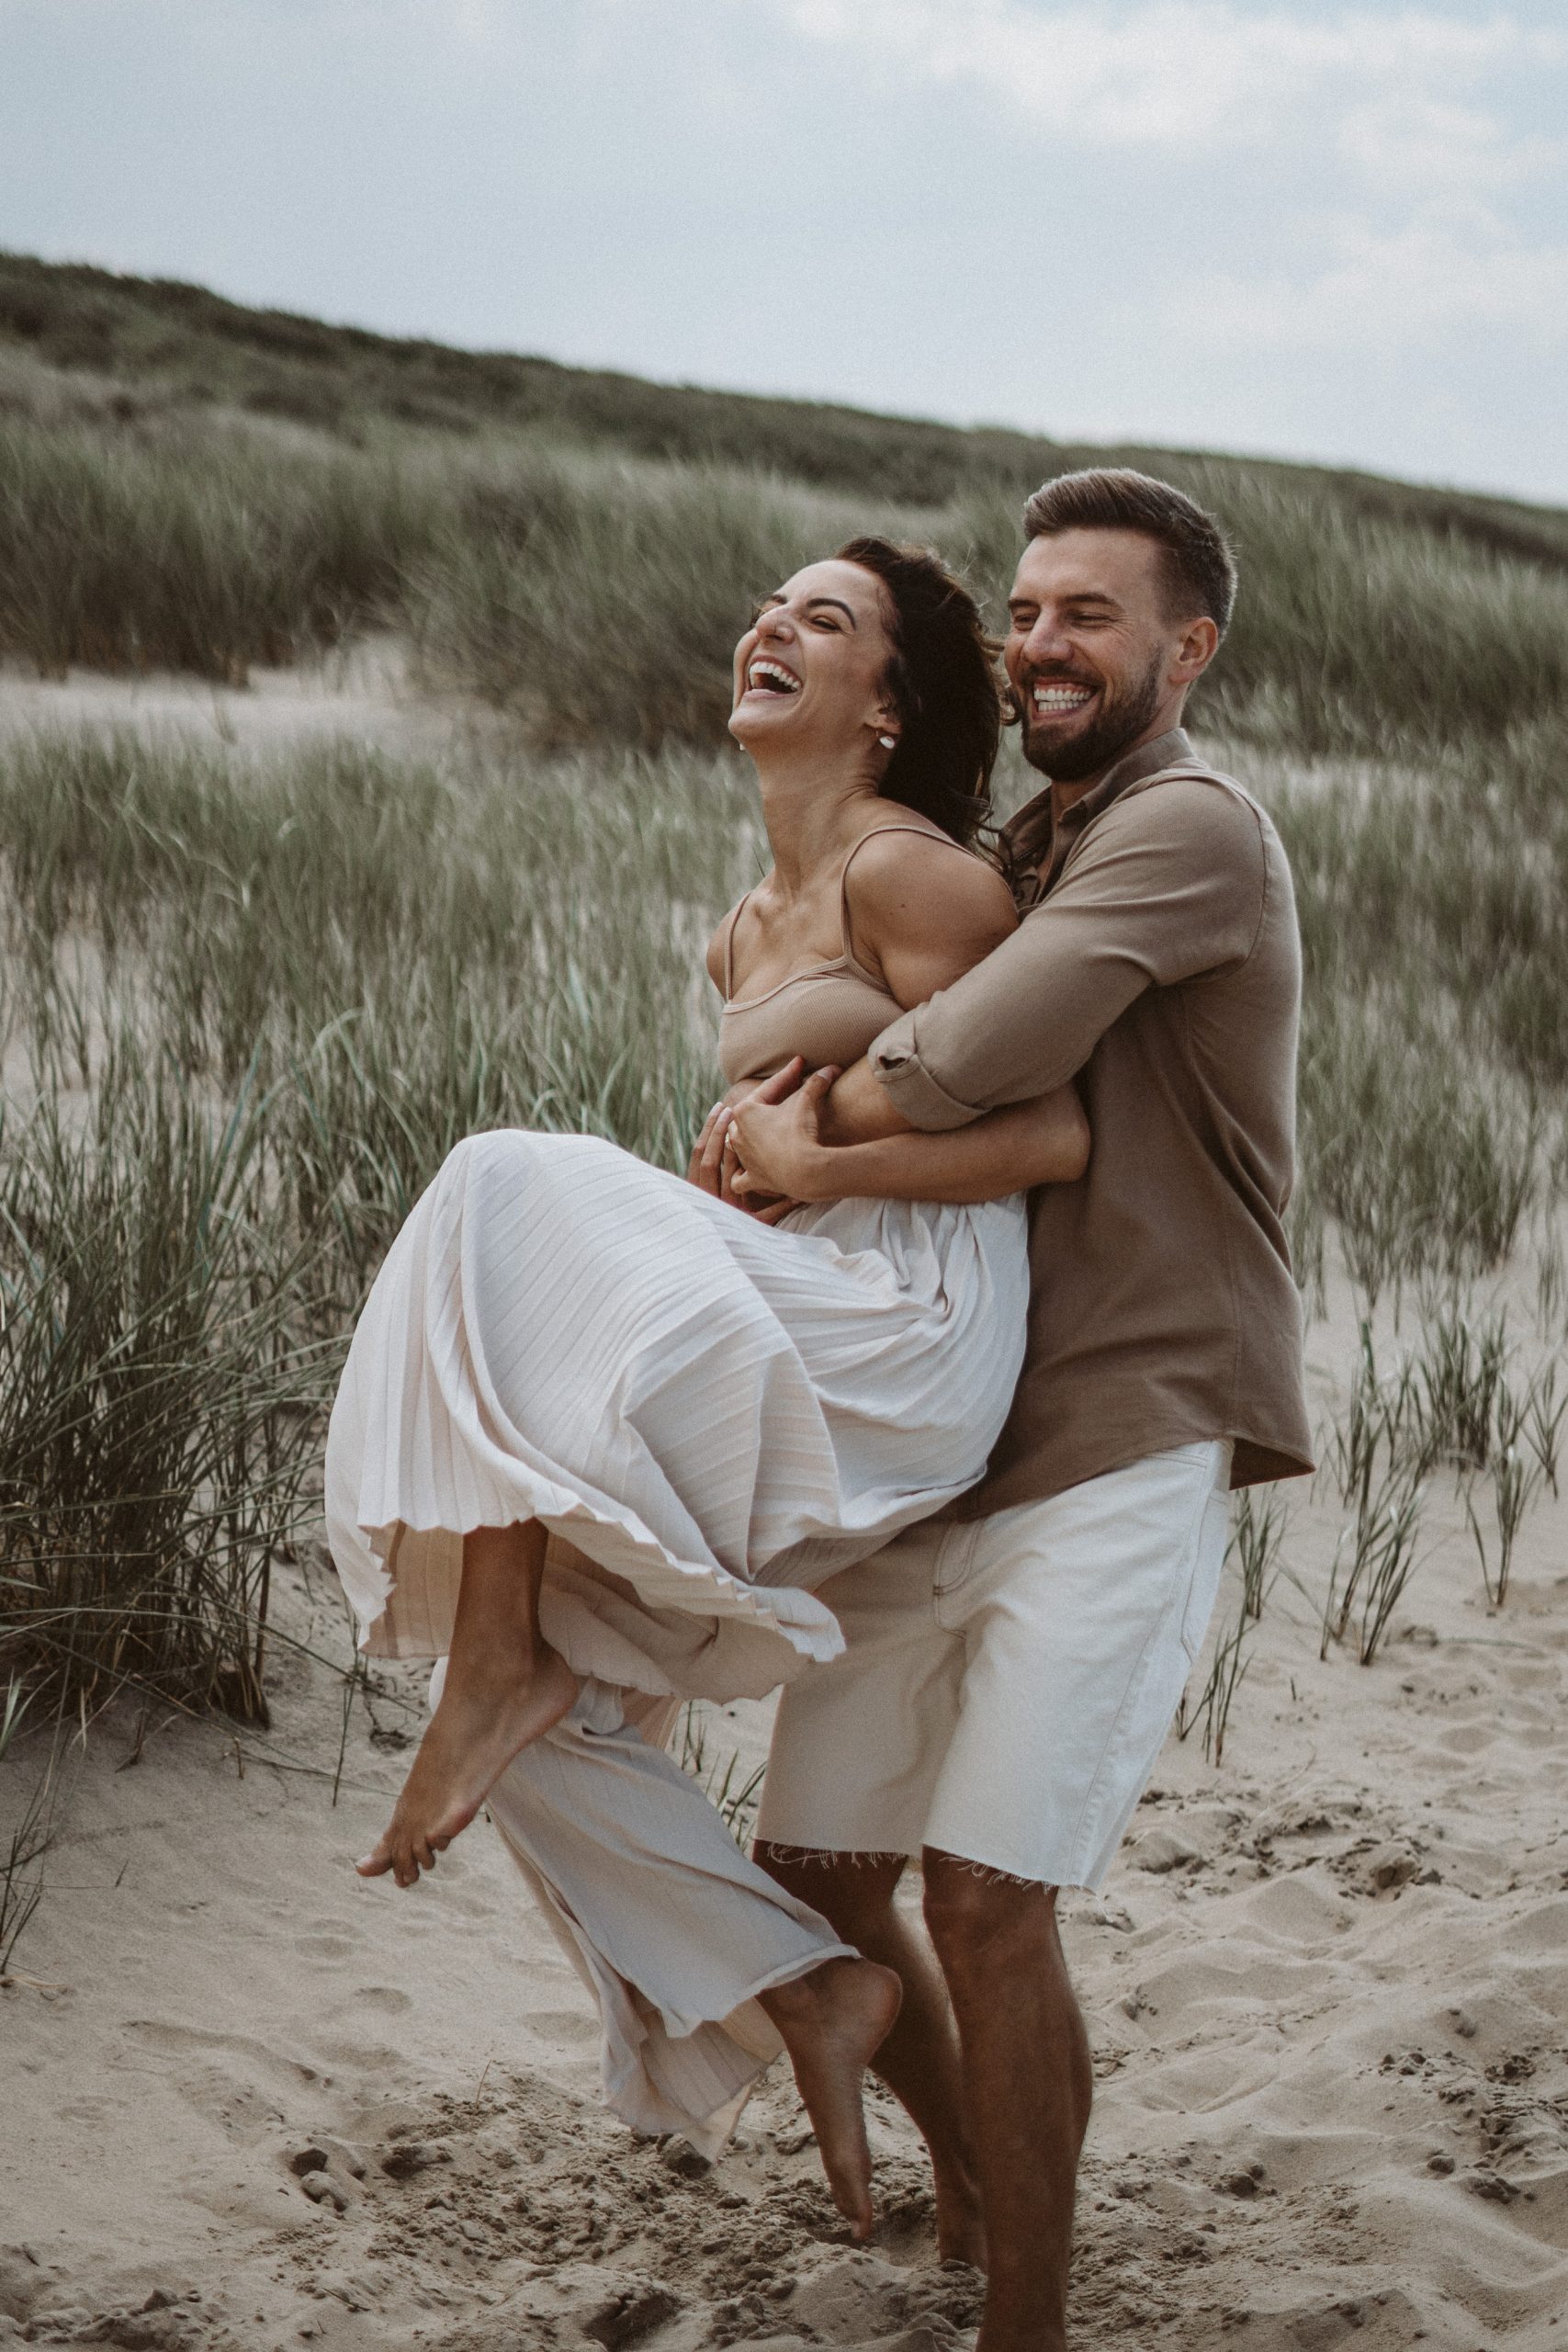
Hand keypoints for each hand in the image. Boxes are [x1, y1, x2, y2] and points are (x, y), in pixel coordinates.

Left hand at [731, 1066, 838, 1203]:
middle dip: (764, 1105)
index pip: (769, 1089)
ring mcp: (742, 1157)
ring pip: (737, 1144)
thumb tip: (832, 1068)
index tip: (800, 1064)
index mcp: (744, 1111)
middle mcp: (736, 1134)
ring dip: (746, 1138)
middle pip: (749, 1115)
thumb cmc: (800, 1131)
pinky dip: (741, 1178)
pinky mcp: (752, 1179)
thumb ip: (816, 1082)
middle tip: (782, 1095)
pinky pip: (738, 1180)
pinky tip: (747, 1172)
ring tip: (757, 1133)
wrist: (803, 1169)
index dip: (788, 1075)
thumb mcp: (807, 1101)